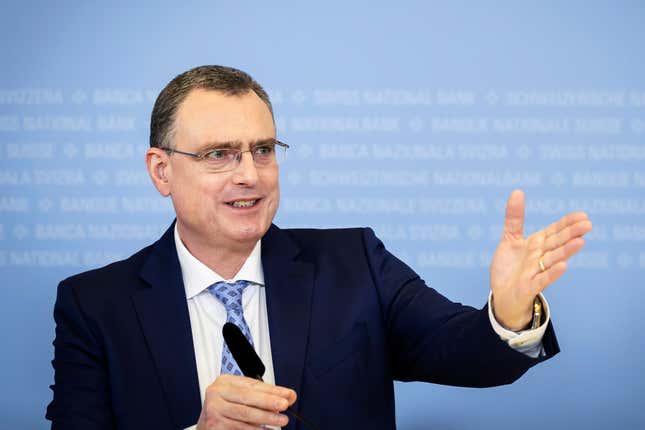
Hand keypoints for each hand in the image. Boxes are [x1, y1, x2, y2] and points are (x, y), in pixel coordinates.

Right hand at [196, 374, 296, 428]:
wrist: (207, 423)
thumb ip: (263, 394)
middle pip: (247, 398)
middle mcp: (216, 393)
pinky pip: (239, 428)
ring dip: (266, 419)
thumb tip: (287, 396)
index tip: (287, 395)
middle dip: (268, 402)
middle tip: (284, 406)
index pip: (252, 385)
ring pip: (245, 415)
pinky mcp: (214, 426)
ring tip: (280, 421)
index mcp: (225, 382)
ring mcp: (214, 410)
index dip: (272, 390)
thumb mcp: (243, 395)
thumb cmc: (228, 407)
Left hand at [489, 190, 591, 330]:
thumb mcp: (510, 239)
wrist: (503, 295)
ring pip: (553, 259)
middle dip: (571, 234)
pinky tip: (563, 266)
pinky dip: (552, 273)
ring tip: (580, 242)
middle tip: (588, 224)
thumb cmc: (510, 267)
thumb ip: (514, 217)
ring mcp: (536, 271)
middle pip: (557, 243)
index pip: (555, 231)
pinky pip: (543, 279)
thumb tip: (518, 191)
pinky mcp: (530, 286)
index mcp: (537, 244)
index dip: (567, 223)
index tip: (582, 215)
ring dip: (566, 251)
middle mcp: (540, 256)